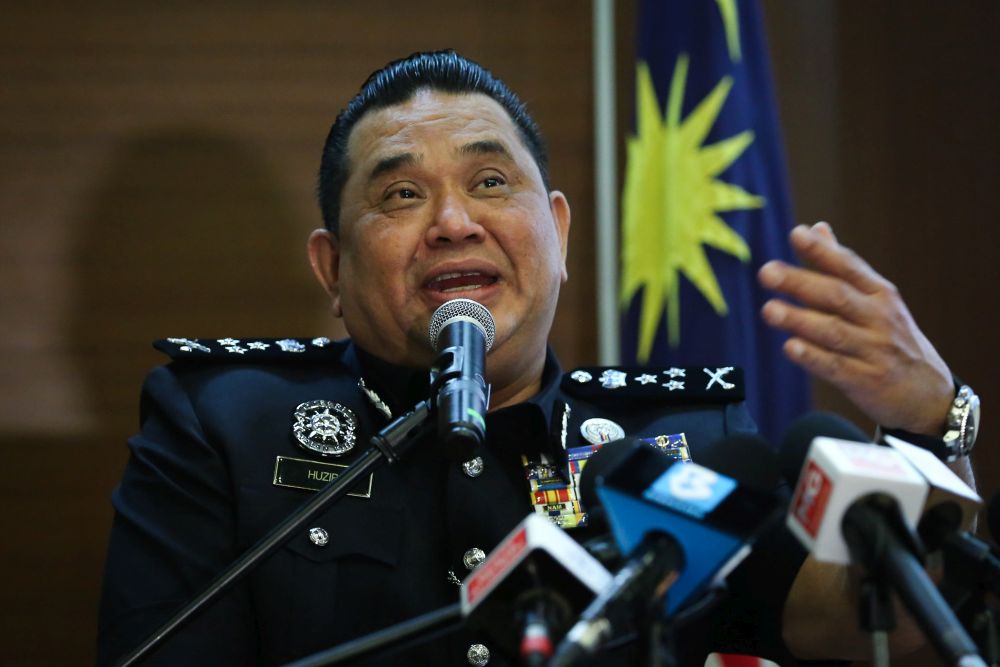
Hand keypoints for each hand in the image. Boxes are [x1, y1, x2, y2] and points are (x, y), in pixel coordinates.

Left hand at [758, 222, 952, 434]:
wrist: (929, 395)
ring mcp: (874, 351)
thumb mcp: (878, 301)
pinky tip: (790, 347)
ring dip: (799, 320)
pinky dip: (813, 357)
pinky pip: (836, 367)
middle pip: (836, 296)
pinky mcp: (866, 381)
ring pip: (833, 331)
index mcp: (880, 294)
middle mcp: (879, 318)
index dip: (822, 251)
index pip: (848, 267)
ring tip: (768, 309)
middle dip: (800, 283)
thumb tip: (817, 227)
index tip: (796, 234)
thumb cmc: (892, 340)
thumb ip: (843, 267)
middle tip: (766, 272)